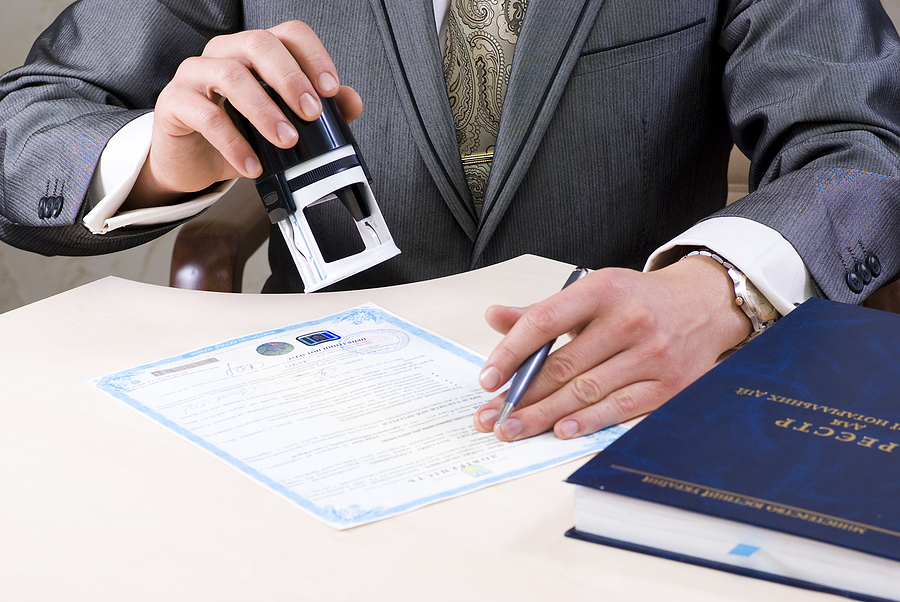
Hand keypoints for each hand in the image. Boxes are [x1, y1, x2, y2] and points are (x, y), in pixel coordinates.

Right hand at [125, 21, 363, 209]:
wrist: (195, 164)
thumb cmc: (240, 135)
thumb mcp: (284, 124)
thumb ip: (318, 111)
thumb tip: (352, 102)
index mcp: (254, 51)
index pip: (288, 34)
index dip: (313, 56)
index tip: (330, 89)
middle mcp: (224, 53)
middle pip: (259, 44)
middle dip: (291, 79)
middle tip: (311, 114)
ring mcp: (195, 73)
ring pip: (231, 75)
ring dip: (265, 110)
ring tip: (286, 141)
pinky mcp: (174, 102)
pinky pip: (205, 115)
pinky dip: (234, 143)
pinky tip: (252, 165)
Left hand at [474, 256, 751, 440]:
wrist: (704, 305)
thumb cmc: (637, 301)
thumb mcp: (592, 293)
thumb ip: (542, 311)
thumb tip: (495, 317)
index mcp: (602, 289)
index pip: (545, 322)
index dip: (510, 353)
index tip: (487, 379)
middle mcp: (629, 320)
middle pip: (563, 365)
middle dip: (521, 396)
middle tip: (492, 417)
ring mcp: (652, 354)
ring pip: (586, 391)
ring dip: (544, 415)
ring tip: (513, 429)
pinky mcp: (668, 385)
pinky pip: (619, 408)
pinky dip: (587, 422)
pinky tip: (560, 430)